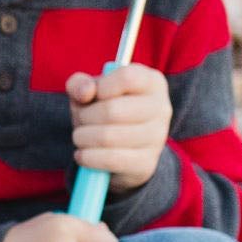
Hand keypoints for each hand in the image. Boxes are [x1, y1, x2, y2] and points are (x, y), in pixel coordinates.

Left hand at [67, 63, 170, 192]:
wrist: (121, 148)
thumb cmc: (104, 110)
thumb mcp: (89, 92)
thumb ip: (80, 84)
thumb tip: (85, 92)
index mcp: (151, 82)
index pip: (127, 78)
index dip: (101, 87)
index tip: (89, 96)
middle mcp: (161, 108)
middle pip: (112, 110)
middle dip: (85, 117)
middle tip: (80, 121)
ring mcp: (157, 137)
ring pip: (108, 137)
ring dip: (83, 138)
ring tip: (80, 137)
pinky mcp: (147, 163)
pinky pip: (111, 160)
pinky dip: (88, 158)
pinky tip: (82, 155)